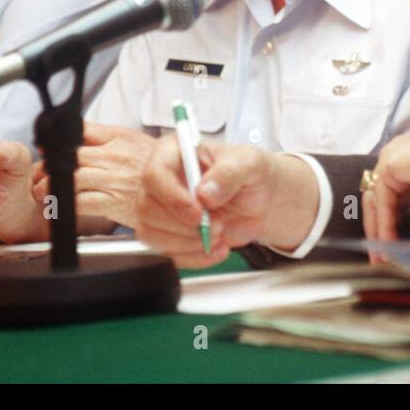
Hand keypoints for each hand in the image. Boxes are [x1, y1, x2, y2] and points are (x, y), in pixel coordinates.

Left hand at [31, 122, 154, 229]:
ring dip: (49, 186)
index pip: (81, 130)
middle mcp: (115, 156)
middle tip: (38, 174)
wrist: (182, 189)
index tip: (45, 147)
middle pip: (69, 156)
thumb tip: (77, 133)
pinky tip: (58, 206)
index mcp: (119, 137)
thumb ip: (106, 136)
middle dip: (47, 166)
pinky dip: (65, 205)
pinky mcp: (114, 203)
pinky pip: (81, 202)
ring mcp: (114, 180)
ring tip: (41, 192)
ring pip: (70, 179)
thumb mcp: (135, 140)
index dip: (56, 139)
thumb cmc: (160, 167)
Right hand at [134, 139, 316, 268]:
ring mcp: (160, 208)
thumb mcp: (250, 163)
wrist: (262, 201)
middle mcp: (161, 180)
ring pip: (151, 234)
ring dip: (187, 244)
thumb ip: (229, 172)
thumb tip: (205, 192)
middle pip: (147, 208)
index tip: (198, 213)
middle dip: (184, 226)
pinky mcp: (167, 234)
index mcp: (174, 152)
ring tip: (219, 237)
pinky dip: (191, 257)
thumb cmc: (252, 174)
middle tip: (217, 227)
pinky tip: (215, 250)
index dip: (172, 197)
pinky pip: (165, 253)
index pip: (154, 174)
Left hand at [362, 127, 409, 247]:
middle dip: (377, 232)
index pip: (391, 201)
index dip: (388, 228)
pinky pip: (381, 199)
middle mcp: (399, 162)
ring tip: (383, 256)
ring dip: (378, 230)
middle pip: (377, 201)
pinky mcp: (390, 162)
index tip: (388, 255)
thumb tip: (407, 256)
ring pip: (375, 200)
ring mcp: (393, 160)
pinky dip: (384, 223)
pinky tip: (389, 243)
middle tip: (378, 260)